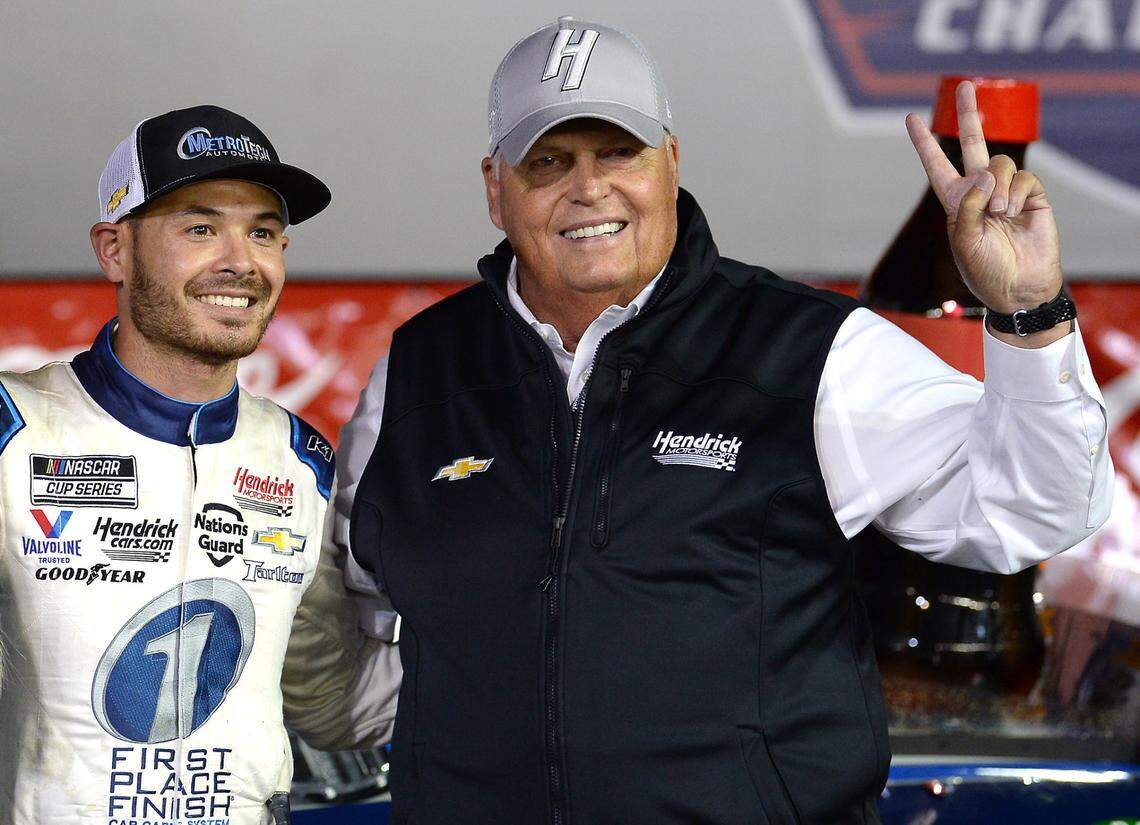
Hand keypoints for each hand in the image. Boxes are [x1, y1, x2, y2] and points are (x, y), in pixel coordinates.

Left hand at [906, 80, 1062, 316]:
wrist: (1018, 286)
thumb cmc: (984, 269)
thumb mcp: (962, 240)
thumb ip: (967, 206)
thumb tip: (984, 175)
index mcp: (954, 200)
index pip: (936, 165)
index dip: (924, 143)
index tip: (910, 118)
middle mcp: (979, 190)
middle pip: (972, 143)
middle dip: (968, 114)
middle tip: (965, 85)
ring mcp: (1006, 190)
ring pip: (999, 163)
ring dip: (997, 186)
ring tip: (998, 212)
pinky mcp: (1032, 194)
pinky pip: (1023, 177)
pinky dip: (1016, 193)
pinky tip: (1013, 211)